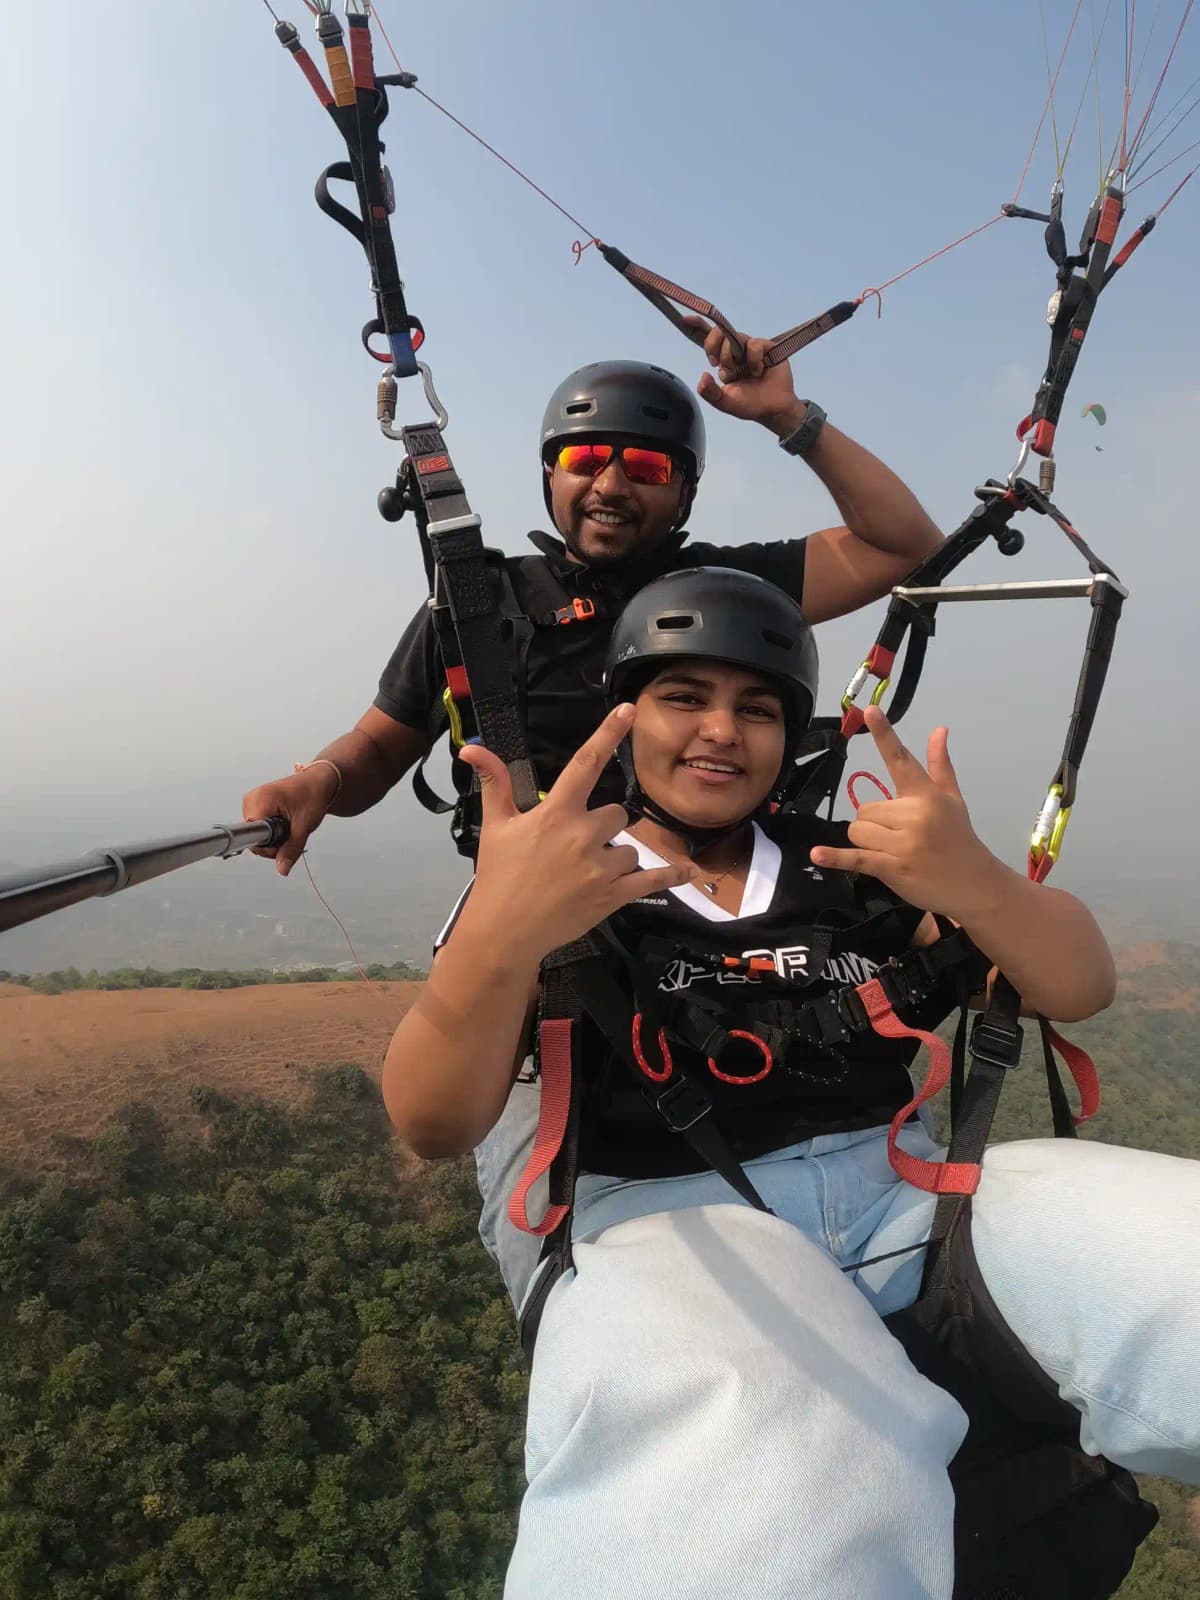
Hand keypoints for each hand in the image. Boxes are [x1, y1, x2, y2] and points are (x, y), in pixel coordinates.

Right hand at [243, 766, 337, 876]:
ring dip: (274, 838)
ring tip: (290, 825)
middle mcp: (251, 799)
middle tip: (292, 832)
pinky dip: (272, 831)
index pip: (251, 836)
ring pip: (256, 834)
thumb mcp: (304, 825)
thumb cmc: (313, 795)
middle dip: (274, 844)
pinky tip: (284, 824)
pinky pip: (258, 827)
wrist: (318, 781)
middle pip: (253, 838)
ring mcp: (252, 801)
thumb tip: (282, 869)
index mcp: (260, 801)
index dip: (268, 846)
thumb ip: (291, 849)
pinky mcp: (255, 805)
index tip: (283, 841)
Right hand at [458, 705, 700, 962]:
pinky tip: (691, 872)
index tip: (629, 709)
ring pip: (629, 847)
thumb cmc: (499, 876)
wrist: (504, 932)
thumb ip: (495, 784)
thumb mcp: (496, 827)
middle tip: (577, 847)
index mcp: (556, 813)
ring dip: (617, 856)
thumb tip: (472, 746)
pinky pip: (652, 880)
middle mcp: (583, 834)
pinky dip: (672, 875)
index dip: (608, 733)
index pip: (586, 763)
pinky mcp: (613, 895)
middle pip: (617, 813)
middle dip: (604, 826)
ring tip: (586, 875)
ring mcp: (601, 866)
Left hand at [681, 314, 804, 434]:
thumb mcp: (723, 402)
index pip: (710, 339)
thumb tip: (703, 376)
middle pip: (719, 332)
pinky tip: (758, 371)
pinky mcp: (766, 347)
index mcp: (724, 360)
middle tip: (715, 362)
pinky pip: (753, 344)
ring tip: (741, 372)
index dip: (699, 326)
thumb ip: (709, 392)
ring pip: (734, 337)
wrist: (772, 410)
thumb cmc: (749, 404)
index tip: (686, 320)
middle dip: (713, 345)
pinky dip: (753, 359)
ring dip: (731, 357)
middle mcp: (736, 350)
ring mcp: (751, 347)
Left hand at [809, 706, 1002, 919]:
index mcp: (926, 795)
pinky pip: (856, 858)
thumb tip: (939, 729)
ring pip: (857, 831)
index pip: (901, 760)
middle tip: (899, 836)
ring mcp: (902, 843)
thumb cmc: (958, 838)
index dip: (885, 734)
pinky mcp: (891, 868)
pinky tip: (817, 854)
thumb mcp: (952, 800)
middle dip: (874, 823)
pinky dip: (835, 858)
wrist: (974, 884)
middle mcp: (914, 815)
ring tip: (892, 851)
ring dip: (866, 842)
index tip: (870, 710)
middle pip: (864, 808)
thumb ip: (940, 765)